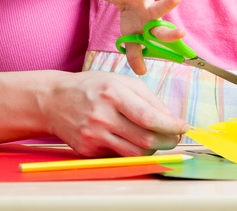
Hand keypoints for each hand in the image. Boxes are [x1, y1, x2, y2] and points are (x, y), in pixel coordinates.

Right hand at [45, 71, 189, 156]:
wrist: (53, 100)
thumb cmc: (91, 87)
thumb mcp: (120, 81)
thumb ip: (148, 98)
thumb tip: (170, 118)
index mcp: (113, 93)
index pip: (149, 117)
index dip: (171, 126)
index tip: (183, 127)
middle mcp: (102, 116)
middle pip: (145, 140)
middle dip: (167, 141)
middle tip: (174, 137)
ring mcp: (93, 135)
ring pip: (135, 154)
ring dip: (152, 150)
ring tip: (157, 140)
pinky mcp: (88, 150)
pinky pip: (118, 156)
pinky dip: (130, 150)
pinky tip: (130, 139)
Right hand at [106, 0, 183, 74]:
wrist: (123, 0)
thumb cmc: (132, 21)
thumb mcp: (132, 40)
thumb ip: (135, 55)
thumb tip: (141, 72)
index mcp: (151, 25)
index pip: (163, 32)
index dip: (172, 33)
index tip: (182, 32)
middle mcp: (148, 10)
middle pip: (159, 8)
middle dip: (168, 3)